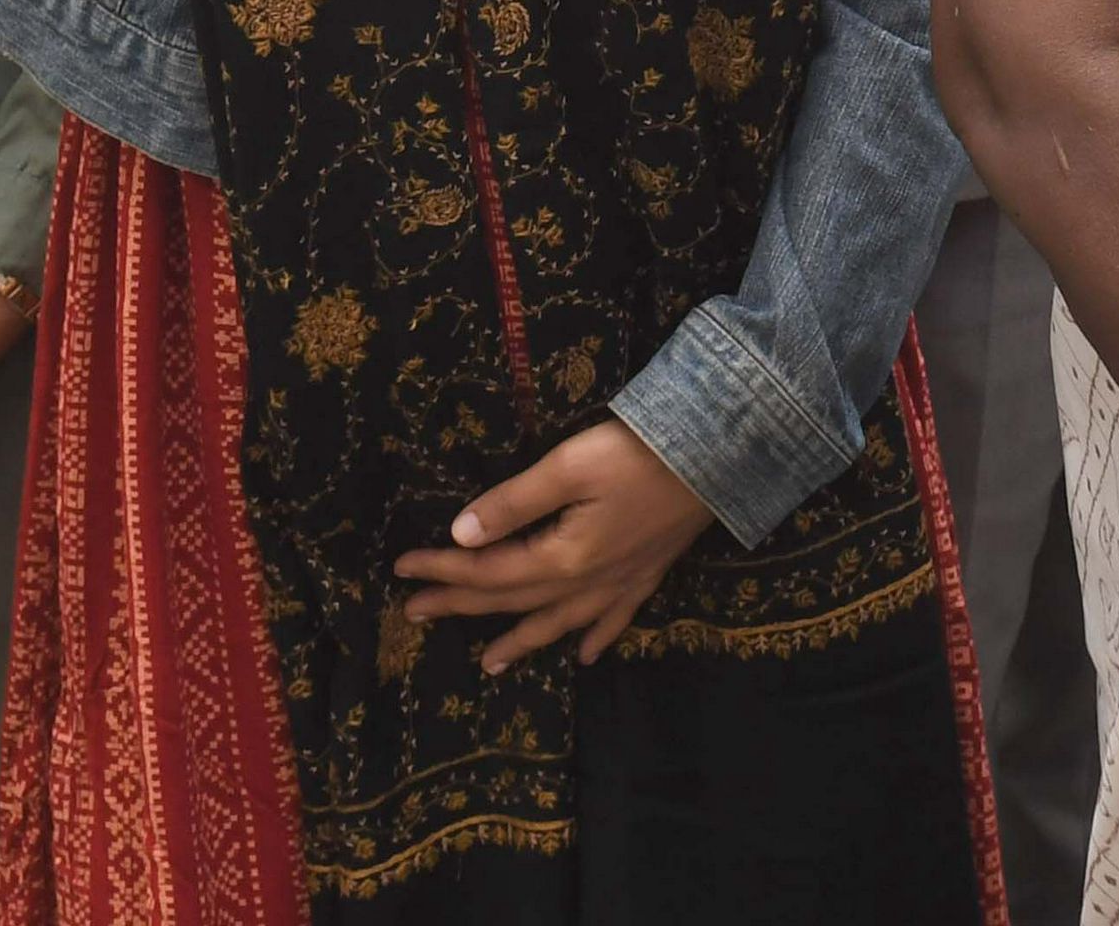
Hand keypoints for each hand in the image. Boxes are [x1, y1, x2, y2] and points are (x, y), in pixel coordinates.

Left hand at [390, 421, 716, 671]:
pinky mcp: (648, 573)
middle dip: (462, 605)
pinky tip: (583, 655)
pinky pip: (614, 619)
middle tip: (415, 615)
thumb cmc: (639, 455)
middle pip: (514, 600)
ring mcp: (621, 583)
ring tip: (490, 663)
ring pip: (559, 622)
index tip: (400, 571)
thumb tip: (459, 534)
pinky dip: (596, 638)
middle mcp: (588, 582)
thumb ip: (514, 503)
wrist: (718, 457)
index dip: (442, 570)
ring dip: (522, 640)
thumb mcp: (569, 467)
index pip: (488, 569)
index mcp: (563, 558)